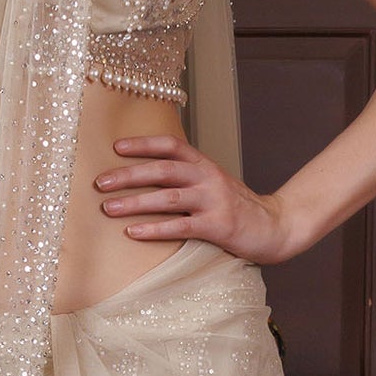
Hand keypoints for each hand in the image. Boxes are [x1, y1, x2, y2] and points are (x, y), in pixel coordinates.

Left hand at [95, 136, 293, 264]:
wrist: (275, 226)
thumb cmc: (236, 207)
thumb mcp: (213, 184)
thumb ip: (186, 178)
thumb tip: (144, 178)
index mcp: (204, 164)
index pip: (171, 145)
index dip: (143, 143)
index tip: (116, 146)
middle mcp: (208, 177)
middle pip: (163, 169)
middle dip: (128, 174)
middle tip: (100, 182)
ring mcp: (213, 201)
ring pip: (168, 197)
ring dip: (135, 202)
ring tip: (108, 208)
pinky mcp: (218, 226)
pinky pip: (180, 226)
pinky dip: (154, 229)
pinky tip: (133, 232)